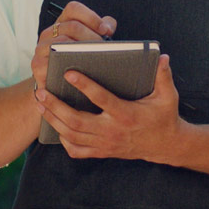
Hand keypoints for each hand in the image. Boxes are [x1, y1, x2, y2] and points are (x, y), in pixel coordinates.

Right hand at [30, 0, 116, 88]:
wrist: (56, 85)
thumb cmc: (76, 62)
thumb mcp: (88, 43)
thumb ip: (101, 29)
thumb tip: (108, 27)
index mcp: (62, 23)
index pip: (74, 9)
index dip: (92, 17)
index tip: (106, 31)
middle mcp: (49, 32)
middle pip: (72, 26)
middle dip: (92, 37)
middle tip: (104, 49)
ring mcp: (41, 48)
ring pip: (63, 42)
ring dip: (82, 50)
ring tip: (96, 59)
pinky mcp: (37, 65)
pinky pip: (52, 61)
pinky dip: (68, 65)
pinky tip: (81, 71)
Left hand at [36, 54, 180, 162]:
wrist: (165, 145)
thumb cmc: (163, 116)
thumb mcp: (168, 96)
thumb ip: (163, 76)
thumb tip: (163, 56)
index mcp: (126, 114)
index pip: (101, 99)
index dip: (84, 85)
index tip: (68, 72)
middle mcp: (112, 131)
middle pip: (76, 120)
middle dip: (55, 106)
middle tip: (41, 91)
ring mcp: (104, 144)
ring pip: (71, 134)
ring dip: (53, 119)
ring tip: (40, 102)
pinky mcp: (102, 152)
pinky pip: (76, 150)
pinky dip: (63, 139)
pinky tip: (55, 126)